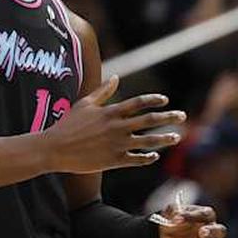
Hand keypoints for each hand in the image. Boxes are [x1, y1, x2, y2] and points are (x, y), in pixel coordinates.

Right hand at [42, 76, 185, 173]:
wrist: (54, 149)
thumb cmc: (67, 125)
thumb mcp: (84, 104)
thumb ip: (103, 92)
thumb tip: (116, 78)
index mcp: (111, 112)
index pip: (138, 103)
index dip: (154, 100)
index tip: (165, 100)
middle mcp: (117, 126)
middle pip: (149, 120)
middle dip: (168, 117)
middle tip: (183, 116)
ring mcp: (117, 144)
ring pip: (148, 140)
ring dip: (164, 138)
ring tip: (177, 136)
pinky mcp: (114, 160)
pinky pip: (136, 159)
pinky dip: (147, 157)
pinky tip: (155, 156)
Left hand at [156, 202, 226, 237]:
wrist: (169, 235)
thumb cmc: (173, 220)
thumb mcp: (170, 212)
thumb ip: (172, 211)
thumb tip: (176, 218)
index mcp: (204, 215)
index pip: (204, 214)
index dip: (191, 216)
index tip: (177, 218)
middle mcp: (210, 230)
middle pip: (220, 230)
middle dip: (212, 231)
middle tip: (202, 232)